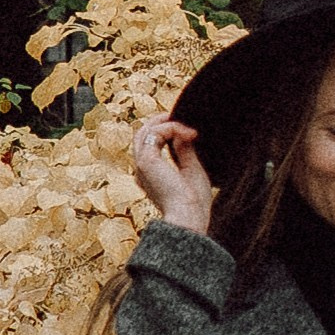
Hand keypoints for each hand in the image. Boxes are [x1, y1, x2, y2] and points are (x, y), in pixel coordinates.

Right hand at [133, 113, 214, 233]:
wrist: (188, 218)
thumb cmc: (193, 203)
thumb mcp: (191, 171)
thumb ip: (184, 151)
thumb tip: (182, 133)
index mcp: (150, 175)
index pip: (150, 145)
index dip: (166, 132)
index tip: (188, 132)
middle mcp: (141, 170)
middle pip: (143, 134)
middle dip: (161, 122)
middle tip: (181, 117)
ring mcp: (141, 164)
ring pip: (145, 130)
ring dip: (167, 123)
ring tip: (188, 127)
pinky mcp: (147, 160)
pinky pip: (156, 133)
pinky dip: (173, 128)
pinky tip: (189, 134)